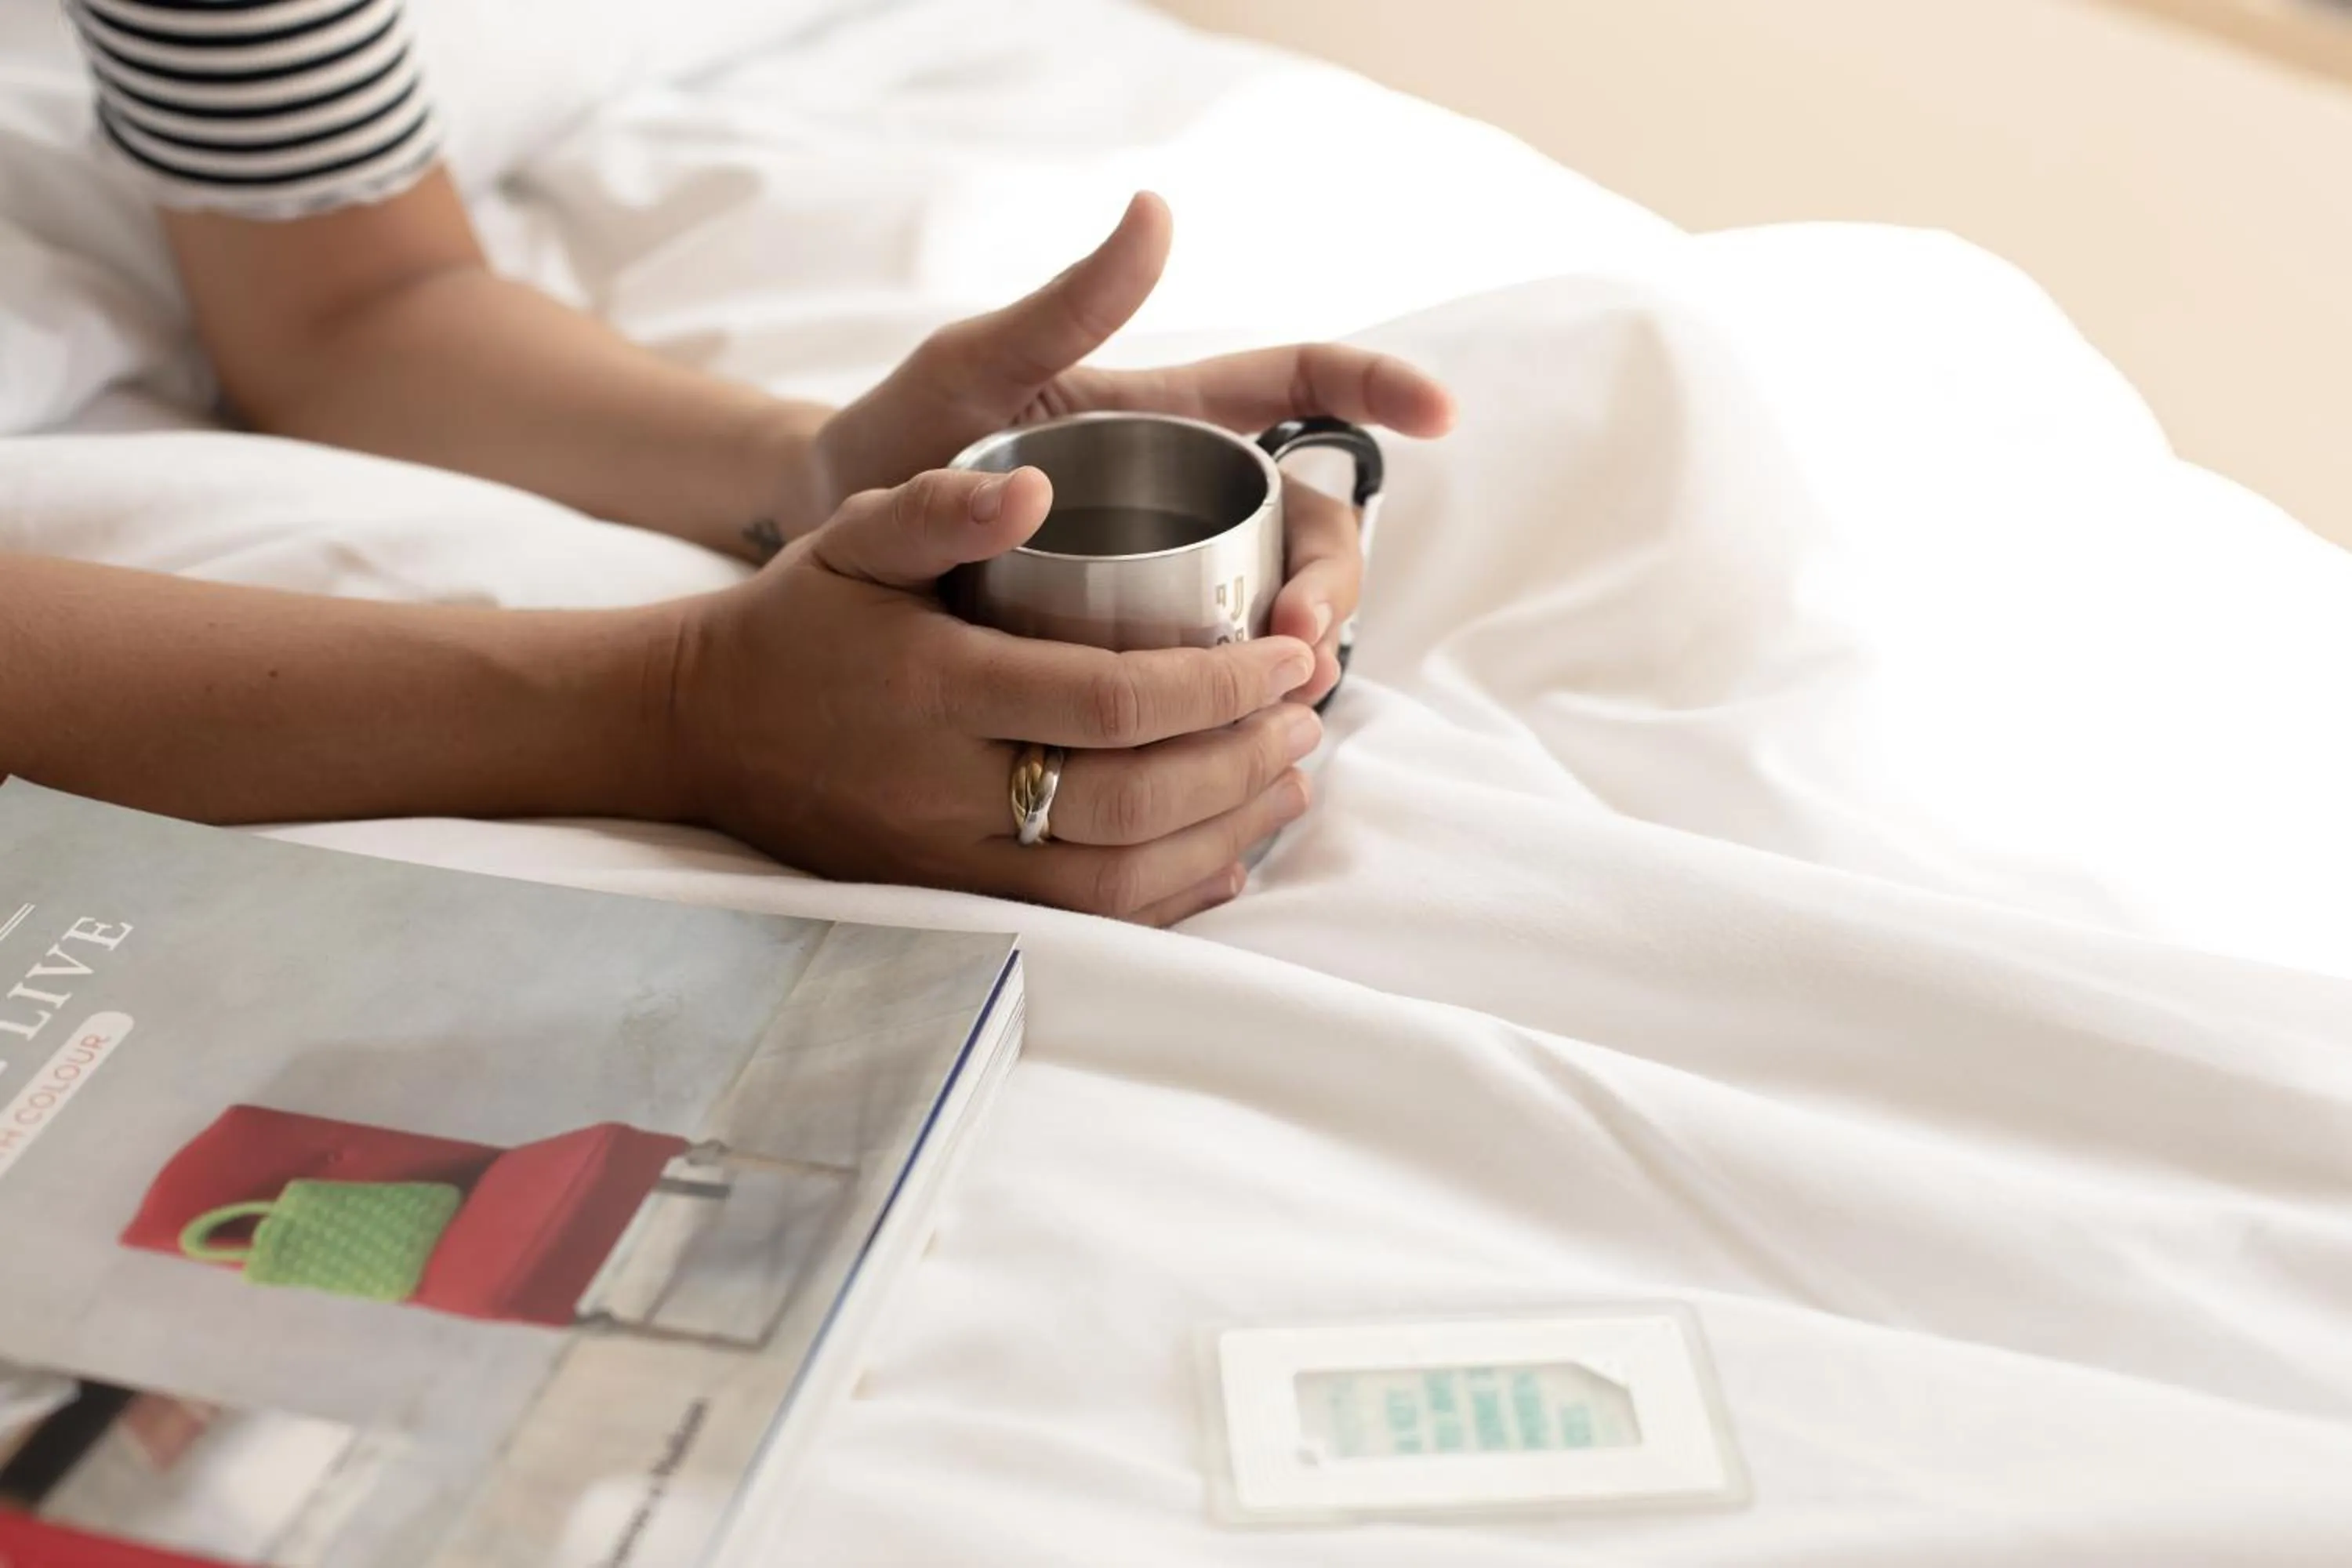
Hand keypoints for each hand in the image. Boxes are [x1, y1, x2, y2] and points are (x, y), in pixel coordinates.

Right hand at [663, 466, 1325, 923]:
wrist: (700, 728)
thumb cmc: (799, 618)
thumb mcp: (854, 535)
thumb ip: (946, 505)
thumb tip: (1040, 486)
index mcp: (934, 687)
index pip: (1109, 703)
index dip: (1218, 687)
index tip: (1289, 655)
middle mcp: (942, 788)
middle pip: (1130, 802)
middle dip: (1240, 762)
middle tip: (1307, 717)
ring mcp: (944, 860)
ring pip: (1116, 881)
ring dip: (1224, 834)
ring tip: (1290, 778)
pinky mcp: (948, 901)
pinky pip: (1079, 924)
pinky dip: (1169, 898)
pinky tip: (1228, 856)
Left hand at [805, 193, 1455, 703]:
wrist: (829, 542)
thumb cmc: (900, 438)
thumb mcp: (971, 367)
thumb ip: (1060, 305)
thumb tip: (1157, 210)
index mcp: (1166, 418)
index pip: (1302, 387)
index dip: (1379, 392)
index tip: (1440, 417)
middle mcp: (1187, 498)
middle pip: (1315, 527)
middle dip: (1338, 576)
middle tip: (1300, 633)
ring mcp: (1171, 576)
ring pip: (1283, 610)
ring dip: (1305, 654)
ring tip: (1277, 695)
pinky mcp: (1140, 649)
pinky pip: (1223, 676)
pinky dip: (1251, 708)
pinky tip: (1243, 749)